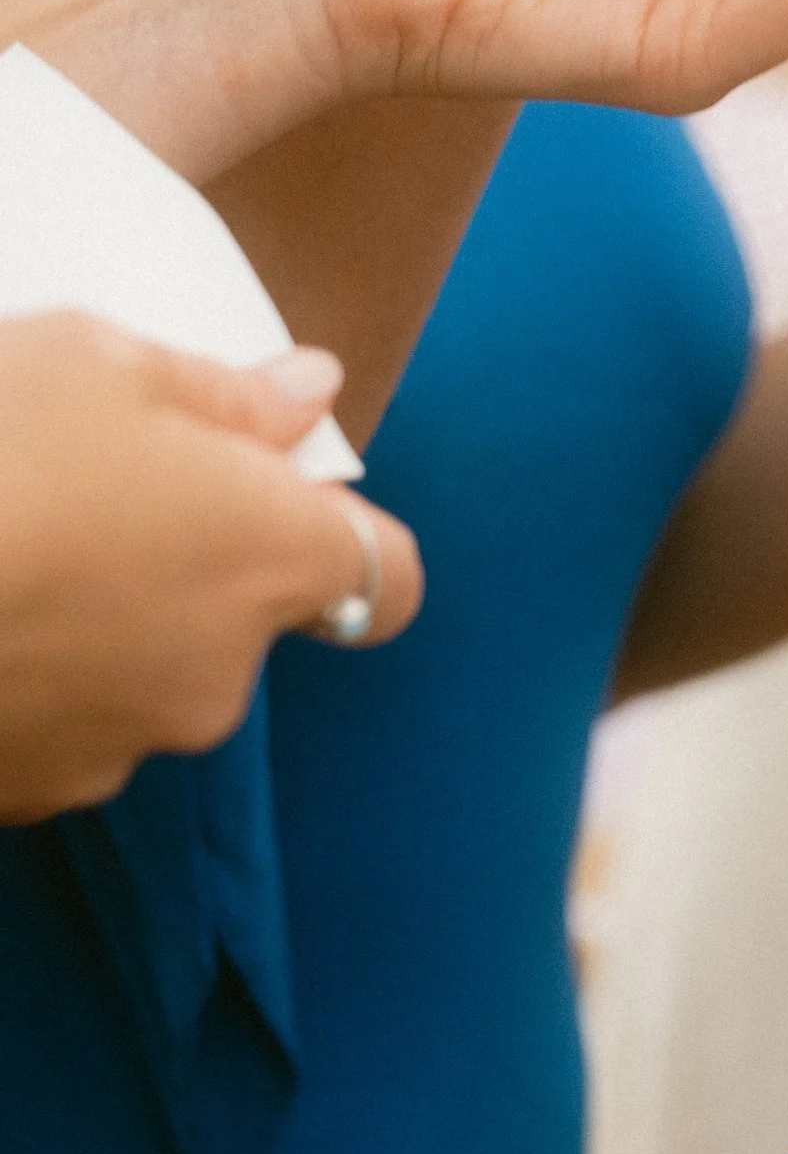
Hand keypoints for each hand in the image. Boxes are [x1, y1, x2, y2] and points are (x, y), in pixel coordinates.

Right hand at [0, 319, 420, 815]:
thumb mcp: (92, 361)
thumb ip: (220, 391)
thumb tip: (308, 393)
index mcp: (271, 557)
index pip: (383, 579)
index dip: (340, 536)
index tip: (275, 494)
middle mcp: (222, 675)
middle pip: (241, 620)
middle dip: (182, 563)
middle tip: (80, 489)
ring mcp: (120, 748)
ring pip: (137, 676)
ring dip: (93, 624)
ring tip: (2, 546)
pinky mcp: (29, 792)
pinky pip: (50, 723)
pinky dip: (20, 678)